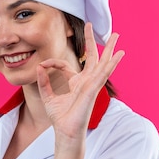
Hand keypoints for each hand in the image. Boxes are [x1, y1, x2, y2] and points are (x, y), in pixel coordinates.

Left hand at [36, 23, 123, 142]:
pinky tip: (119, 54)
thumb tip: (39, 67)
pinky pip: (103, 74)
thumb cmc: (60, 117)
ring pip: (103, 63)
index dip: (53, 63)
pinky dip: (112, 64)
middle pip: (94, 58)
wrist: (65, 131)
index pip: (66, 65)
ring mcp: (91, 85)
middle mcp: (86, 82)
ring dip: (110, 49)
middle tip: (98, 27)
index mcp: (76, 83)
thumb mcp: (48, 96)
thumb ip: (43, 82)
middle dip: (96, 42)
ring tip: (117, 36)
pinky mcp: (93, 90)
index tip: (43, 64)